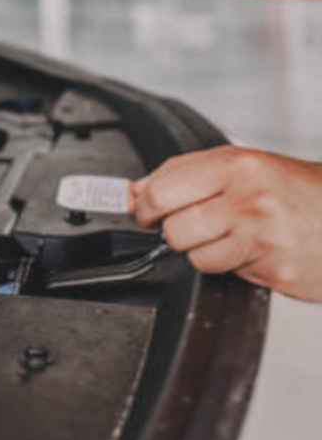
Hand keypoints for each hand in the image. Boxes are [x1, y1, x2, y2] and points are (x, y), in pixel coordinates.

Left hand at [132, 145, 321, 301]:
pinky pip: (223, 273)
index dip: (147, 205)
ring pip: (194, 254)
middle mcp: (249, 197)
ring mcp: (262, 235)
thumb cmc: (305, 194)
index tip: (147, 211)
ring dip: (205, 251)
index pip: (162, 188)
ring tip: (234, 237)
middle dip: (176, 231)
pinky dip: (231, 267)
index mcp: (239, 165)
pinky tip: (254, 253)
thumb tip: (133, 192)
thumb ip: (188, 175)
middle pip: (172, 226)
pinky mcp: (273, 269)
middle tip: (198, 225)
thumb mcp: (249, 168)